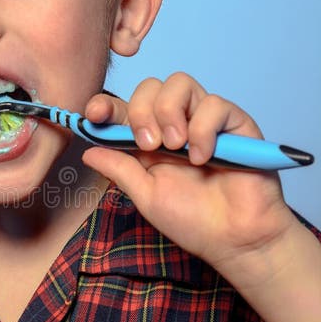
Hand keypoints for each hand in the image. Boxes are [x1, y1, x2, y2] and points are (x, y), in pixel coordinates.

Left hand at [82, 73, 296, 284]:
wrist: (234, 238)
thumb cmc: (193, 220)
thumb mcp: (145, 195)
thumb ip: (119, 169)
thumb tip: (88, 151)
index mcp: (150, 140)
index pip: (123, 108)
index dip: (105, 105)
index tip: (94, 114)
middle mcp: (175, 124)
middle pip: (150, 86)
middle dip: (142, 111)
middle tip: (149, 145)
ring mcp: (204, 120)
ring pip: (180, 83)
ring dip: (169, 113)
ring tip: (177, 148)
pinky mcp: (234, 123)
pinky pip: (214, 104)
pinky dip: (203, 130)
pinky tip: (203, 159)